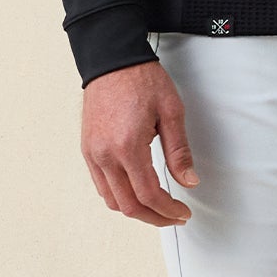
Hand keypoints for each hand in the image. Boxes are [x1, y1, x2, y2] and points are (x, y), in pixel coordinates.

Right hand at [81, 57, 198, 224]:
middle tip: (174, 216)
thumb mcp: (172, 112)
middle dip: (154, 217)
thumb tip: (189, 181)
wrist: (112, 60)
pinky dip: (119, 195)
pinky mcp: (88, 149)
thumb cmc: (141, 80)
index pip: (148, 194)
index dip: (168, 210)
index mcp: (127, 146)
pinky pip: (101, 185)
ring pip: (112, 200)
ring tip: (157, 207)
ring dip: (135, 209)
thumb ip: (179, 151)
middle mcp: (105, 154)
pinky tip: (137, 191)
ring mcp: (92, 153)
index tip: (182, 212)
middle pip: (128, 205)